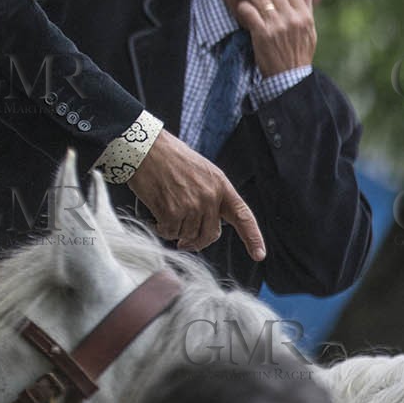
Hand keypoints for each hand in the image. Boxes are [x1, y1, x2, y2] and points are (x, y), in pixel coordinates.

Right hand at [127, 132, 265, 259]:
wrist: (145, 147)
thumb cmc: (168, 157)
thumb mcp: (200, 171)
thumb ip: (210, 194)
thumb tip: (206, 223)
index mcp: (220, 185)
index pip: (243, 216)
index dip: (253, 237)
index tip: (259, 255)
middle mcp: (210, 197)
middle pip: (210, 235)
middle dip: (197, 241)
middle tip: (184, 242)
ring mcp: (191, 205)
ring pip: (187, 235)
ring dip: (175, 231)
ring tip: (164, 216)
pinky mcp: (172, 211)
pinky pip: (170, 232)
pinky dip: (162, 229)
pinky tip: (156, 217)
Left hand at [236, 0, 315, 75]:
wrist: (289, 75)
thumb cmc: (299, 52)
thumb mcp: (310, 30)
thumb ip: (307, 8)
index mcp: (304, 16)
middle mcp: (292, 19)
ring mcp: (276, 26)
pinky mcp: (262, 34)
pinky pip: (249, 12)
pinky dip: (244, 6)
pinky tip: (241, 6)